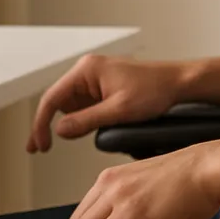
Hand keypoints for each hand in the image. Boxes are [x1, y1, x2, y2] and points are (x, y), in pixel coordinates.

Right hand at [28, 55, 189, 152]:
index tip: (39, 145)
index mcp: (86, 70)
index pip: (52, 98)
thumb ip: (86, 121)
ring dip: (74, 123)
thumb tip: (59, 131)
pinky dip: (86, 119)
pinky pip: (86, 106)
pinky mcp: (105, 87)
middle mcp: (87, 71)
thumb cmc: (155, 90)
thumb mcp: (119, 111)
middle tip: (41, 149)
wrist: (179, 83)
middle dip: (54, 125)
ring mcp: (96, 79)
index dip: (41, 124)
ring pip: (72, 106)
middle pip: (59, 102)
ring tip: (97, 128)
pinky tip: (99, 126)